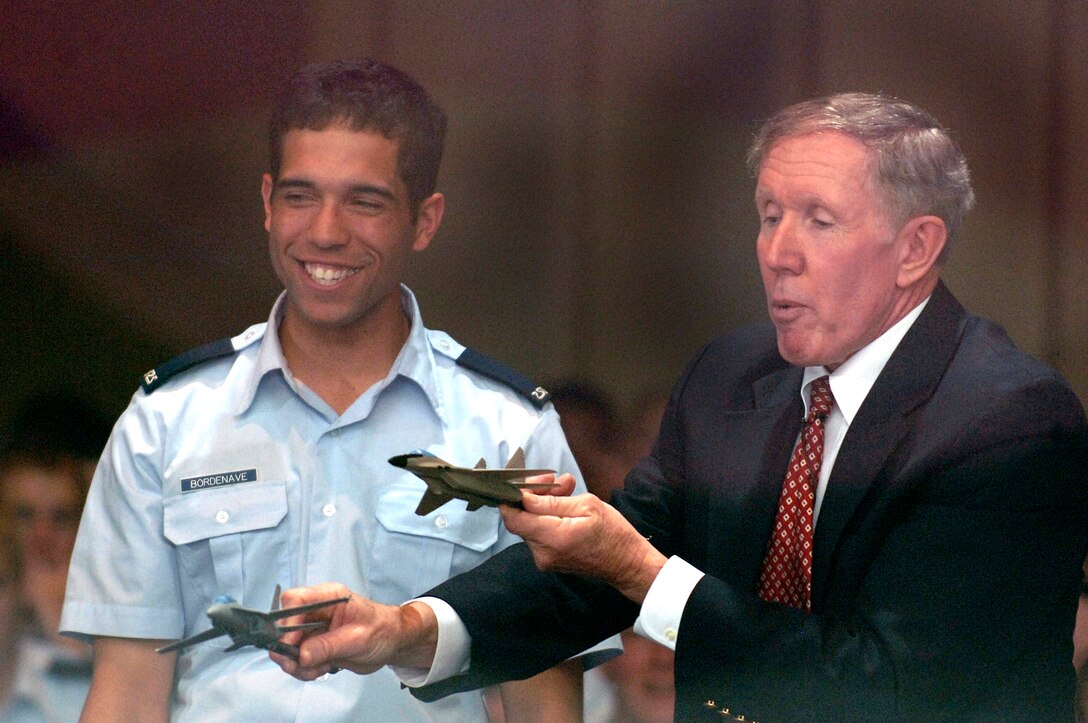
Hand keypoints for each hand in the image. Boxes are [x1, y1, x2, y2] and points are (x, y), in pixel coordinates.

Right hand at [270, 583, 437, 680]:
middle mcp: (317, 611)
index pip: (295, 599)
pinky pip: (298, 658)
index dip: (287, 621)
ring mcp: (314, 628)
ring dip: (297, 663)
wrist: (392, 643)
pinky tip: (321, 670)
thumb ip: (329, 646)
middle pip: (286, 625)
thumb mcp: (358, 638)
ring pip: (289, 646)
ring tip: (317, 670)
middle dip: (288, 649)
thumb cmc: (382, 631)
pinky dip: (305, 669)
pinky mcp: (315, 645)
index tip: (290, 644)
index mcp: (328, 597)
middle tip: (297, 666)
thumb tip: (301, 655)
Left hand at [501, 484, 666, 603]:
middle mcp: (543, 553)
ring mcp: (544, 559)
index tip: (525, 482)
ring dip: (543, 504)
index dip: (512, 497)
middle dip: (535, 495)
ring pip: (531, 524)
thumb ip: (552, 501)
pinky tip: (565, 507)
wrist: (627, 564)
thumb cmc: (613, 533)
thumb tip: (525, 496)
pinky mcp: (549, 560)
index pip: (514, 518)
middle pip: (522, 519)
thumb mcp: (587, 506)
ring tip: (566, 490)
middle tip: (556, 480)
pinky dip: (547, 517)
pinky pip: (539, 534)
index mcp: (553, 537)